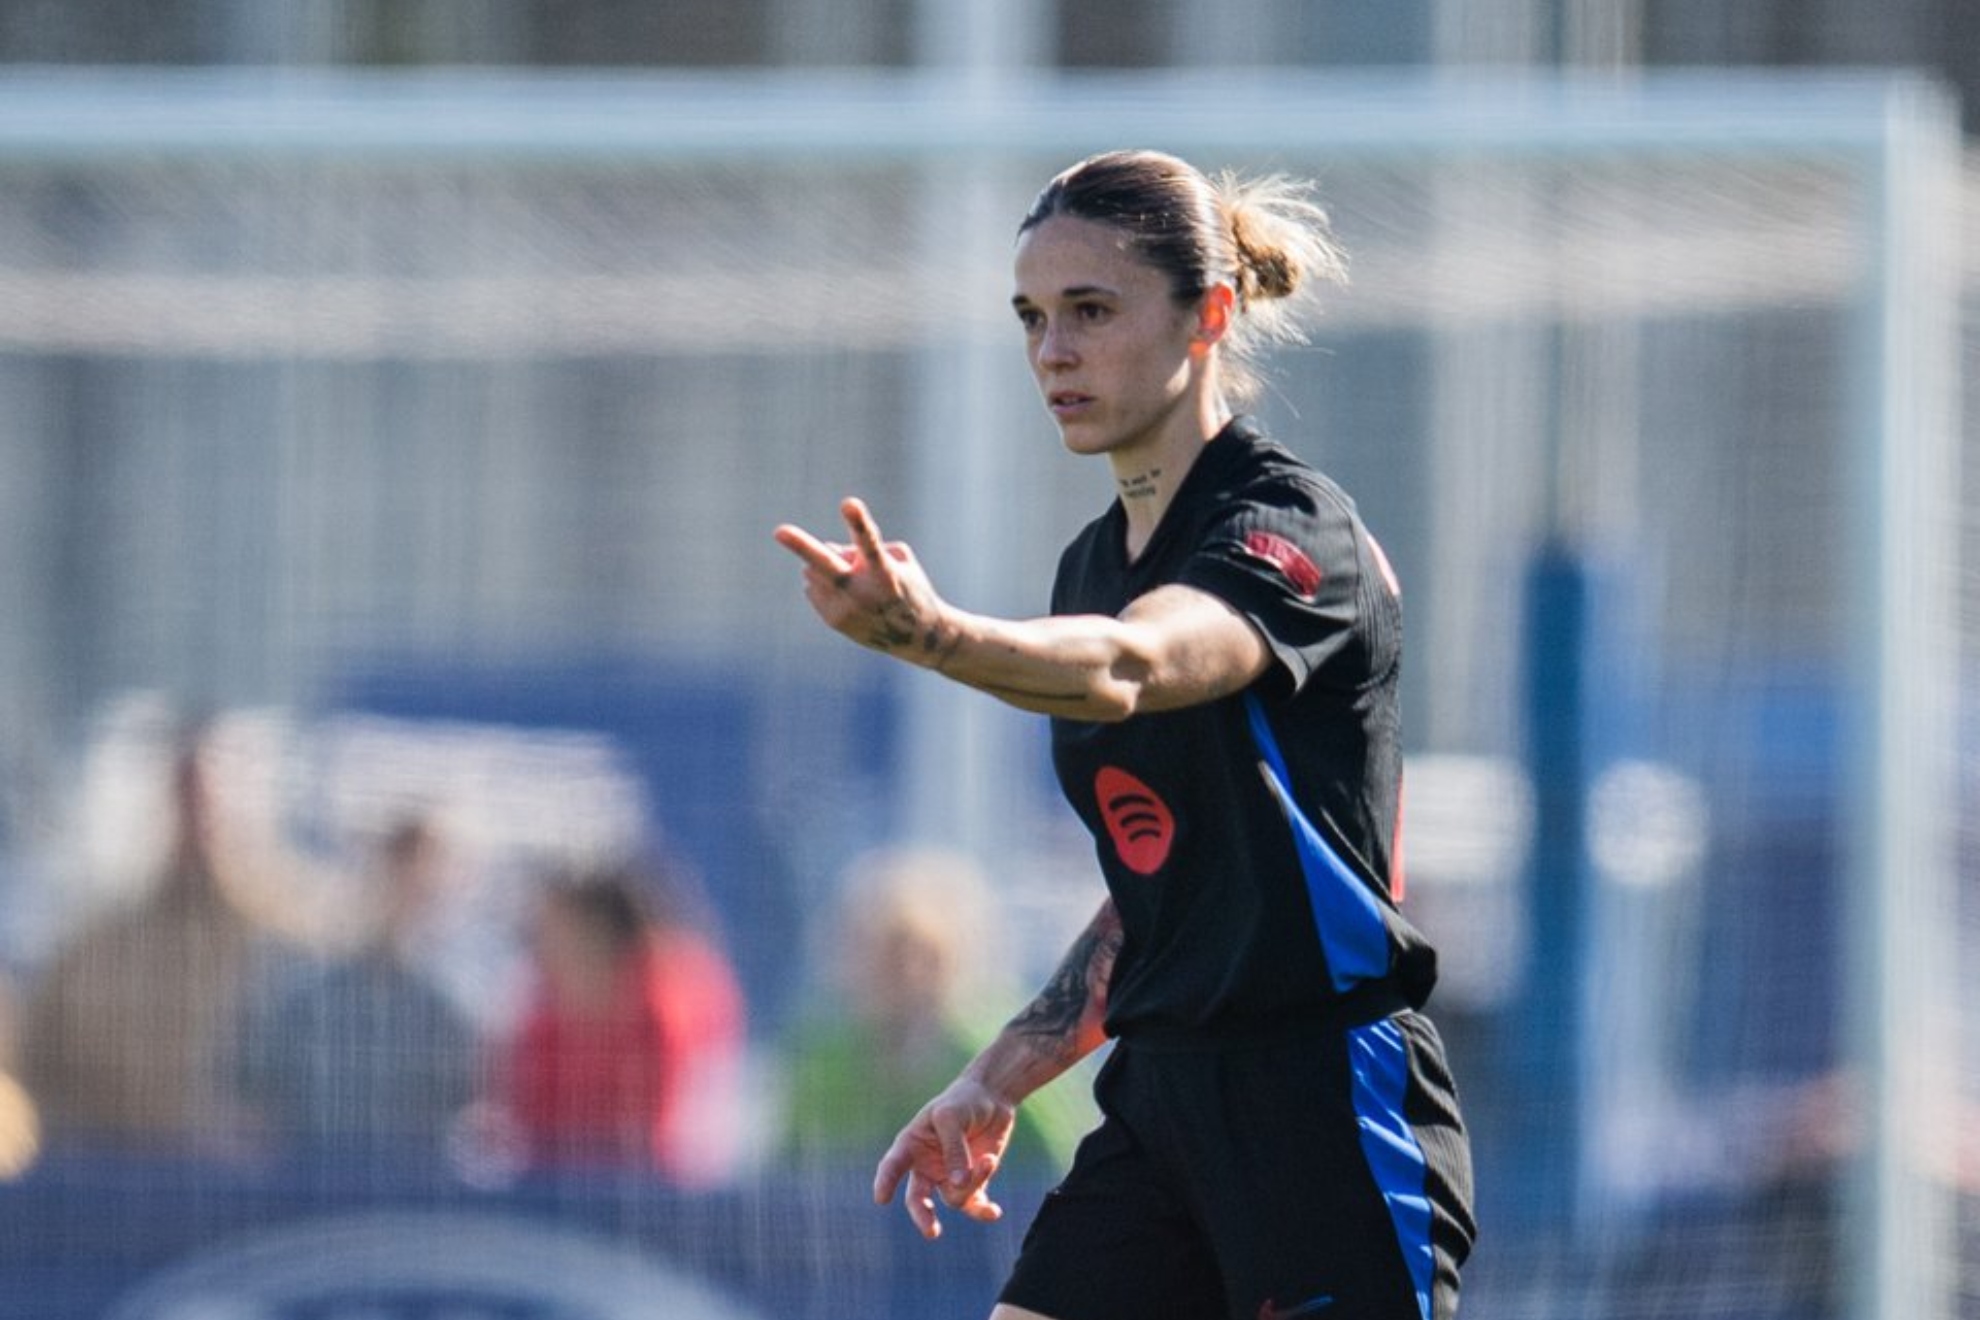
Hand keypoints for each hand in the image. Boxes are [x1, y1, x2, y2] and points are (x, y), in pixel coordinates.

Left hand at [773, 498, 956, 666]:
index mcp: (886, 572)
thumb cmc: (907, 586)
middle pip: (826, 565)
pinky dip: (824, 584)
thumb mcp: (899, 560)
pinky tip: (847, 595)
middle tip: (778, 531)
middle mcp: (863, 592)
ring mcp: (845, 609)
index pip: (870, 543)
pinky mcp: (833, 620)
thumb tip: (826, 549)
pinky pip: (812, 587)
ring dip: (825, 565)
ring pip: (814, 570)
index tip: (849, 502)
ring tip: (854, 580)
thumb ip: (863, 547)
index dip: (858, 521)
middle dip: (801, 546)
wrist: (916, 637)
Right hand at [872, 1074, 1015, 1239]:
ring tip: (988, 1160)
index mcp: (911, 1145)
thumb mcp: (952, 1117)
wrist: (992, 1099)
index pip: (893, 1166)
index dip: (885, 1182)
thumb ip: (953, 1149)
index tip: (881, 1199)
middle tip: (932, 1232)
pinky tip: (994, 1212)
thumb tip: (958, 1183)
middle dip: (923, 1215)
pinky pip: (974, 1205)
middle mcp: (926, 1166)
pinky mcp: (971, 1183)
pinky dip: (983, 1210)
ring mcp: (948, 1177)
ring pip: (955, 1197)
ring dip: (974, 1183)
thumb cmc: (963, 1102)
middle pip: (917, 1198)